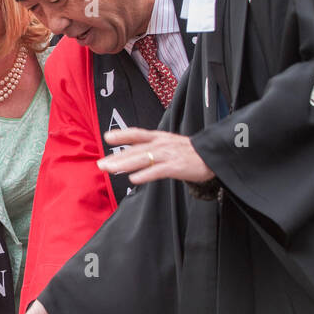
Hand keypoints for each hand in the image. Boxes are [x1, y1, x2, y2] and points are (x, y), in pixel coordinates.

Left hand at [99, 127, 213, 184]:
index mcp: (159, 138)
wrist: (212, 155)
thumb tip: (129, 158)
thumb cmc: (188, 152)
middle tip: (101, 164)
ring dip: (125, 165)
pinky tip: (134, 179)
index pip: (137, 134)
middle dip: (117, 157)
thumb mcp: (168, 145)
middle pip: (135, 150)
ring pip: (143, 159)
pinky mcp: (177, 166)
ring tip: (111, 170)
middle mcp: (162, 144)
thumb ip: (150, 149)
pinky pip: (158, 171)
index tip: (107, 137)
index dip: (122, 135)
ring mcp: (169, 155)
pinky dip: (146, 175)